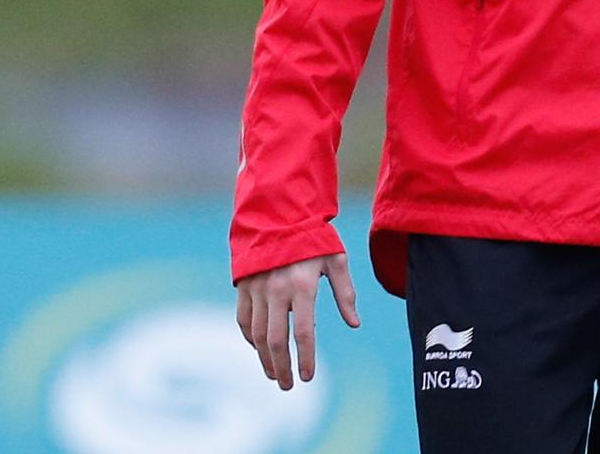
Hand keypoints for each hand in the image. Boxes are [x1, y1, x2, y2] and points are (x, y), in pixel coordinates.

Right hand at [235, 252, 360, 388]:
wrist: (280, 214)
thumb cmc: (315, 239)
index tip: (308, 376)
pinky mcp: (244, 287)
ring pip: (257, 334)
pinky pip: (244, 320)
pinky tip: (259, 350)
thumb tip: (354, 324)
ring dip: (264, 358)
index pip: (304, 331)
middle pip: (276, 339)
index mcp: (303, 285)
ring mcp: (257, 289)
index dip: (306, 357)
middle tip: (289, 385)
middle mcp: (277, 290)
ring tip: (275, 374)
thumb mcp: (337, 260)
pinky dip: (250, 338)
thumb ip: (345, 293)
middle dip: (282, 366)